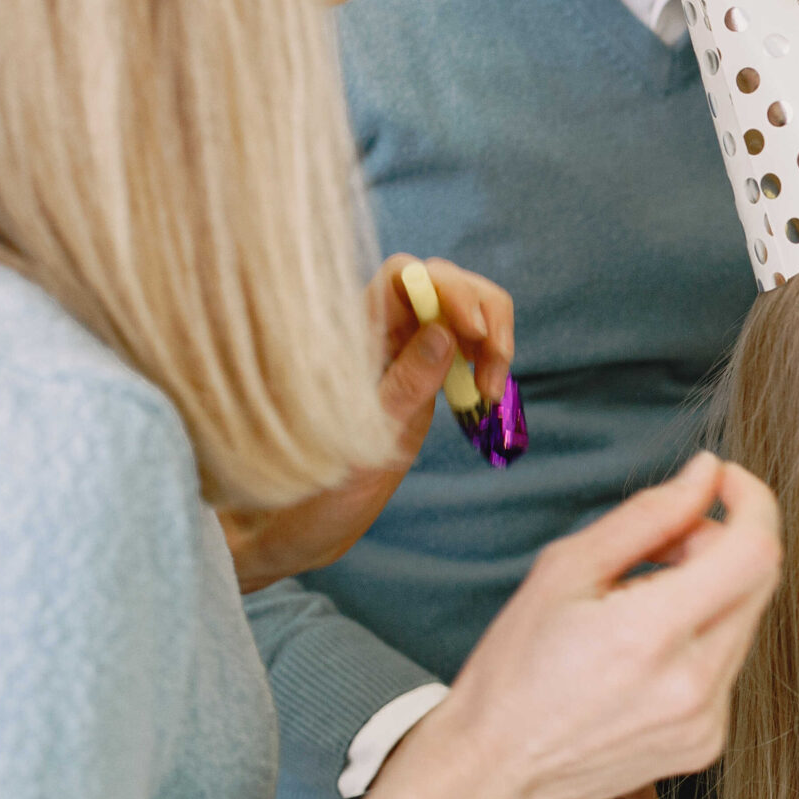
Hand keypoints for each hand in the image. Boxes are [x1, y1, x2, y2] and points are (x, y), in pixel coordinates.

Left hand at [221, 254, 515, 592]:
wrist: (303, 523)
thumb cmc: (315, 487)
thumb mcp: (362, 440)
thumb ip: (402, 384)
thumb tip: (442, 331)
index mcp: (351, 336)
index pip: (404, 275)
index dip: (447, 288)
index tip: (475, 333)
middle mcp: (378, 333)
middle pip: (444, 281)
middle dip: (483, 312)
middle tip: (495, 372)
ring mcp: (403, 351)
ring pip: (461, 309)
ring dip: (493, 337)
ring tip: (493, 391)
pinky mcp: (423, 375)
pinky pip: (464, 343)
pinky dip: (489, 358)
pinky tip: (488, 393)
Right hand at [354, 453, 779, 798]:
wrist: (496, 772)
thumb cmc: (516, 670)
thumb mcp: (565, 570)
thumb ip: (649, 515)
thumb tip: (705, 474)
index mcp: (652, 635)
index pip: (755, 551)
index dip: (753, 502)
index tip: (727, 482)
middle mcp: (693, 684)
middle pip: (758, 580)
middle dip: (722, 542)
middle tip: (663, 545)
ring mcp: (707, 720)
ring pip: (746, 620)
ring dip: (712, 590)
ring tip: (643, 601)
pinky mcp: (708, 741)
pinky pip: (729, 664)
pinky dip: (702, 638)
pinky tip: (646, 651)